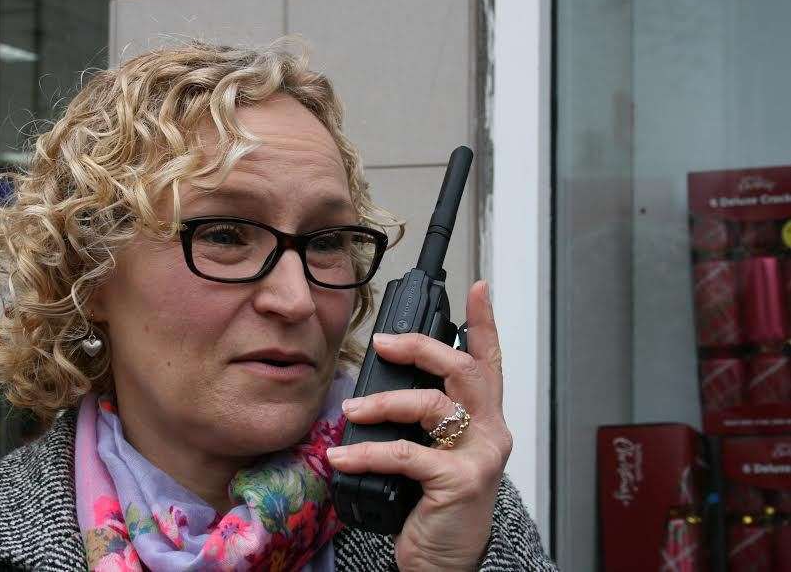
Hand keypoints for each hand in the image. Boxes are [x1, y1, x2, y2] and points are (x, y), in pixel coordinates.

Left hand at [326, 281, 511, 570]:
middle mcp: (490, 430)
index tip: (477, 288)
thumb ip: (419, 418)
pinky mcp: (460, 482)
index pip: (488, 360)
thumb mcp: (432, 451)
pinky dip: (368, 452)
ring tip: (350, 410)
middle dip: (420, 347)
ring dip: (382, 403)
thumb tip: (373, 388)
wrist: (444, 561)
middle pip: (463, 368)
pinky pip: (406, 454)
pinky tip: (341, 457)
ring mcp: (480, 455)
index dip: (484, 322)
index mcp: (482, 417)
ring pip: (431, 405)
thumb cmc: (434, 502)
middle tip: (383, 343)